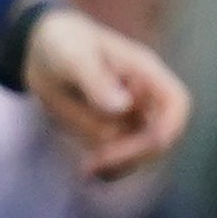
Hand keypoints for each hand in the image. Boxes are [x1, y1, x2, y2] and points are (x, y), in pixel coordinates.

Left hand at [22, 6, 186, 183]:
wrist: (40, 50)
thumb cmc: (62, 43)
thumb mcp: (74, 58)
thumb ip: (96, 81)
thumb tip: (123, 106)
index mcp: (145, 73)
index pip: (176, 104)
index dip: (167, 129)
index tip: (140, 147)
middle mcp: (144, 97)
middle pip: (160, 135)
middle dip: (135, 154)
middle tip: (97, 163)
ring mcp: (130, 115)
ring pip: (139, 151)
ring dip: (119, 164)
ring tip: (88, 170)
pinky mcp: (112, 130)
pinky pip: (120, 156)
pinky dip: (109, 168)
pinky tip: (88, 174)